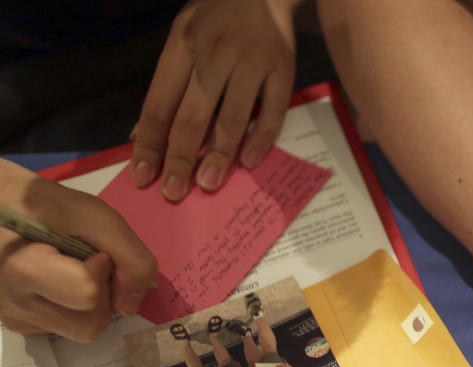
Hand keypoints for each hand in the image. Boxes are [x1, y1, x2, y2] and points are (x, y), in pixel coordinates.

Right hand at [0, 159, 156, 340]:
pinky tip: (59, 282)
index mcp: (23, 269)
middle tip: (85, 262)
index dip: (101, 270)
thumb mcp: (96, 216)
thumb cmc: (43, 203)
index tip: (90, 250)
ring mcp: (10, 316)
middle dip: (103, 293)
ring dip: (92, 303)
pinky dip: (74, 308)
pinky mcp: (15, 323)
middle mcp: (10, 302)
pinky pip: (64, 329)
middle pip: (89, 324)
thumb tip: (131, 306)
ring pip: (80, 331)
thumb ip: (129, 258)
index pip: (88, 295)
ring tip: (72, 271)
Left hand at [130, 0, 298, 200]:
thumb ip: (165, 87)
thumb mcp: (182, 40)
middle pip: (192, 114)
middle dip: (180, 157)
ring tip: (208, 184)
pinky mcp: (283, 69)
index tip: (143, 176)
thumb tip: (140, 135)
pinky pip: (272, 110)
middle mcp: (214, 54)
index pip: (160, 103)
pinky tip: (250, 162)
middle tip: (174, 191)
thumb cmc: (216, 21)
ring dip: (219, 155)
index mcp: (182, 46)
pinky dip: (261, 138)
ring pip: (232, 116)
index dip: (151, 143)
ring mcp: (251, 61)